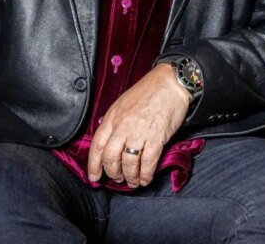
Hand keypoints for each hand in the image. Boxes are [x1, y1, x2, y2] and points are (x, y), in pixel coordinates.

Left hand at [87, 64, 191, 187]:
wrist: (170, 83)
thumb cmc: (148, 92)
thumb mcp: (123, 104)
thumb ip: (115, 122)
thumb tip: (111, 141)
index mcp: (112, 118)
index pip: (97, 146)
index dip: (94, 165)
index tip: (94, 177)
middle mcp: (122, 126)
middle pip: (110, 158)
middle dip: (113, 173)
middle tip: (117, 179)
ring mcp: (139, 132)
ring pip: (128, 163)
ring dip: (130, 177)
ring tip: (133, 182)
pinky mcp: (157, 137)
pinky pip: (148, 162)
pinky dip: (146, 174)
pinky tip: (146, 179)